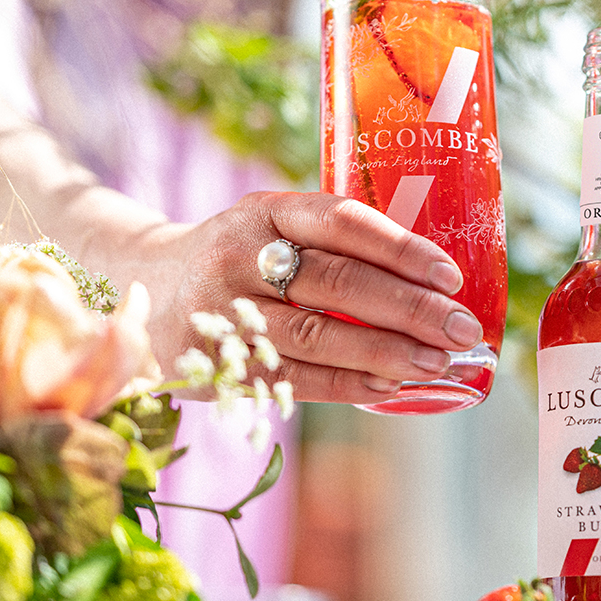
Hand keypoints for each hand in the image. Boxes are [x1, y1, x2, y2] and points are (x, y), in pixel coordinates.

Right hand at [136, 191, 483, 405]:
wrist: (139, 286)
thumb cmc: (234, 256)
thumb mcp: (268, 227)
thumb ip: (330, 244)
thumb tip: (430, 283)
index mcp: (262, 213)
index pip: (341, 222)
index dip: (401, 248)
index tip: (450, 275)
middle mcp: (239, 257)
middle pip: (338, 283)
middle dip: (410, 308)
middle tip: (461, 329)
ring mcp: (223, 313)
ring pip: (317, 335)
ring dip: (386, 352)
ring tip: (436, 363)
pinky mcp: (216, 363)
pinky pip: (294, 377)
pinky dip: (348, 384)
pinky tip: (391, 387)